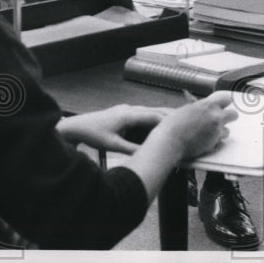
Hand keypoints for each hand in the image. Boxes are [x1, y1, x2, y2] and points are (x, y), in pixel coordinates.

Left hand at [56, 104, 172, 152]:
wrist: (76, 126)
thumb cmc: (93, 135)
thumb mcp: (113, 144)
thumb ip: (131, 149)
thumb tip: (147, 153)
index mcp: (129, 115)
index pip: (154, 116)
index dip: (168, 121)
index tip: (181, 126)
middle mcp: (130, 109)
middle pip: (154, 110)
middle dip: (170, 115)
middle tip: (186, 119)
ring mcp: (127, 109)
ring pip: (149, 111)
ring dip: (162, 115)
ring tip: (177, 120)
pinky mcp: (123, 112)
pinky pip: (143, 113)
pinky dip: (153, 116)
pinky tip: (158, 121)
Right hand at [155, 91, 237, 159]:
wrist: (169, 141)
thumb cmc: (172, 126)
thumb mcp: (186, 110)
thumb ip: (199, 108)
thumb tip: (203, 107)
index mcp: (207, 105)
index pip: (226, 99)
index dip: (224, 103)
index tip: (222, 107)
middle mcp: (214, 116)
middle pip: (234, 114)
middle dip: (229, 118)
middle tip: (221, 121)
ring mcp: (216, 130)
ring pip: (227, 131)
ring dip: (220, 133)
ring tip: (207, 135)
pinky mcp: (214, 143)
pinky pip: (220, 143)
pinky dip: (214, 143)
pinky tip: (204, 142)